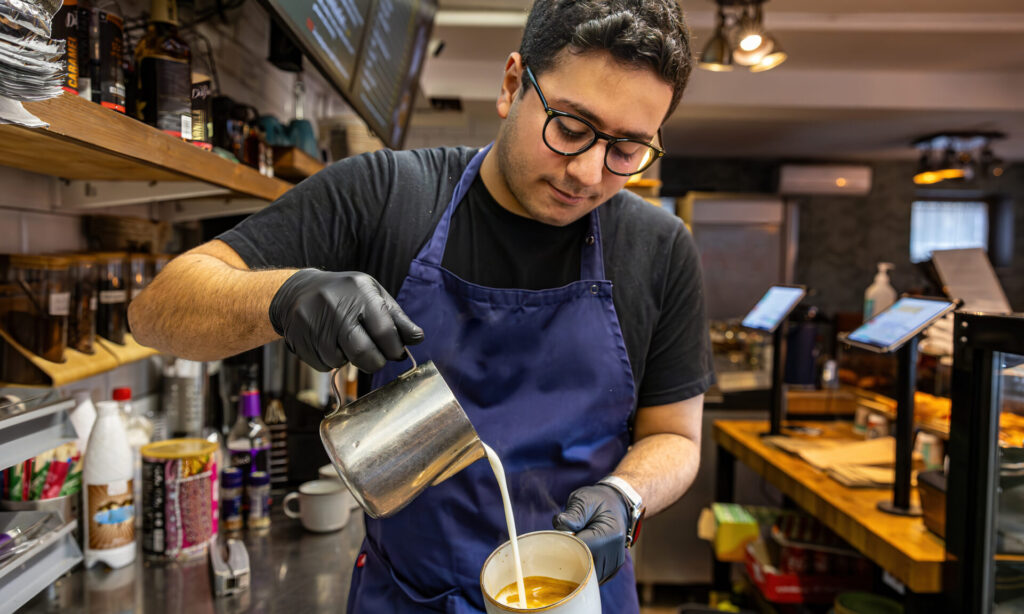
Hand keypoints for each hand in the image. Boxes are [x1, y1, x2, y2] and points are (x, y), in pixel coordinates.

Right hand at [269, 270, 423, 372]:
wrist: (297, 292)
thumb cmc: (345, 294)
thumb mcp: (373, 295)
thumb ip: (396, 318)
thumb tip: (417, 338)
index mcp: (360, 291)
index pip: (385, 332)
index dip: (394, 349)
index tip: (396, 353)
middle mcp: (335, 305)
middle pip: (363, 353)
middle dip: (375, 362)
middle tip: (376, 358)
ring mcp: (314, 322)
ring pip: (341, 362)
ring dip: (349, 360)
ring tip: (345, 341)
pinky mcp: (298, 338)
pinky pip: (323, 366)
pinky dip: (330, 361)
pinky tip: (327, 342)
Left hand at [552, 484, 628, 582]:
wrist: (615, 505)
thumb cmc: (597, 502)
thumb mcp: (584, 500)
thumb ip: (573, 513)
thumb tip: (561, 523)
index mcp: (610, 535)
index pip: (581, 550)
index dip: (566, 544)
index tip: (561, 535)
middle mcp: (615, 553)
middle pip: (583, 566)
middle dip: (569, 556)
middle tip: (565, 540)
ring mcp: (614, 564)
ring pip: (586, 575)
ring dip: (576, 564)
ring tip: (575, 545)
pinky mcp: (611, 570)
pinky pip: (592, 577)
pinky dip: (582, 569)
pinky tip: (580, 554)